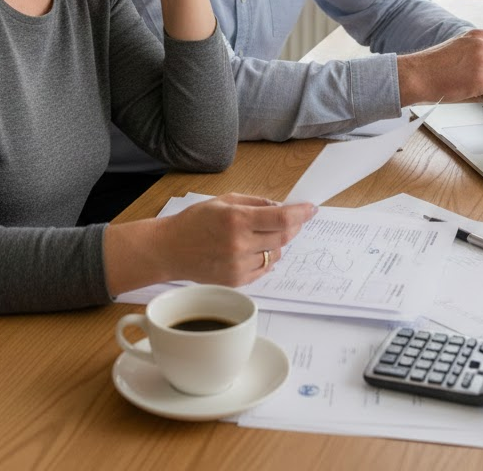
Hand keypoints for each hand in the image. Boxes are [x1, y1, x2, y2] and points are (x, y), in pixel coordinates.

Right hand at [153, 194, 315, 286]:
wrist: (170, 249)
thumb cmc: (196, 221)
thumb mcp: (225, 200)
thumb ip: (256, 203)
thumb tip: (282, 207)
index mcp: (237, 220)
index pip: (281, 218)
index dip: (301, 213)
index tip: (311, 209)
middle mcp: (240, 244)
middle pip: (283, 237)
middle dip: (293, 226)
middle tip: (294, 219)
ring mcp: (238, 265)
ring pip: (275, 254)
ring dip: (276, 243)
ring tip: (260, 235)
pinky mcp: (236, 281)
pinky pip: (264, 269)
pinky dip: (264, 258)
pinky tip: (252, 249)